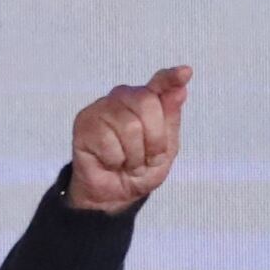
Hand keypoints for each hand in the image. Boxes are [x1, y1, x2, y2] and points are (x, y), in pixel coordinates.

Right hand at [67, 66, 191, 212]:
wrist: (114, 196)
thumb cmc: (140, 170)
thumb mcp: (166, 150)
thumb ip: (171, 119)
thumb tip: (180, 90)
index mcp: (147, 100)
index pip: (161, 83)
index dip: (171, 78)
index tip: (185, 73)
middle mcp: (124, 97)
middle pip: (147, 104)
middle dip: (154, 141)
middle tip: (146, 159)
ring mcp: (102, 107)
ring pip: (129, 126)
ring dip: (134, 156)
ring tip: (127, 163)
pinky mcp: (84, 122)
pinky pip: (108, 141)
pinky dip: (114, 160)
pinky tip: (109, 162)